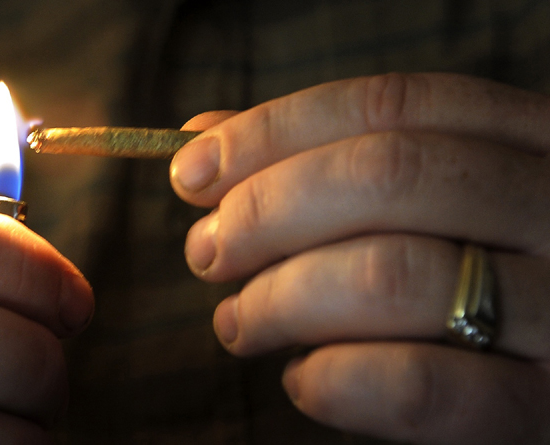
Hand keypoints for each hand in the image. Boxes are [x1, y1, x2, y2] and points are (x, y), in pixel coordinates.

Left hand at [170, 73, 549, 443]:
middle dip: (266, 211)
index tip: (190, 171)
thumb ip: (321, 164)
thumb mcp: (418, 209)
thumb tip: (204, 135)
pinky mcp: (544, 408)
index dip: (273, 132)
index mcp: (534, 143)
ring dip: (280, 299)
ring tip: (239, 323)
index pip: (393, 105)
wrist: (543, 391)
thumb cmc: (466, 283)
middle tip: (207, 253)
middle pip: (387, 174)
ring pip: (391, 274)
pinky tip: (304, 379)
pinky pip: (417, 385)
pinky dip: (332, 379)